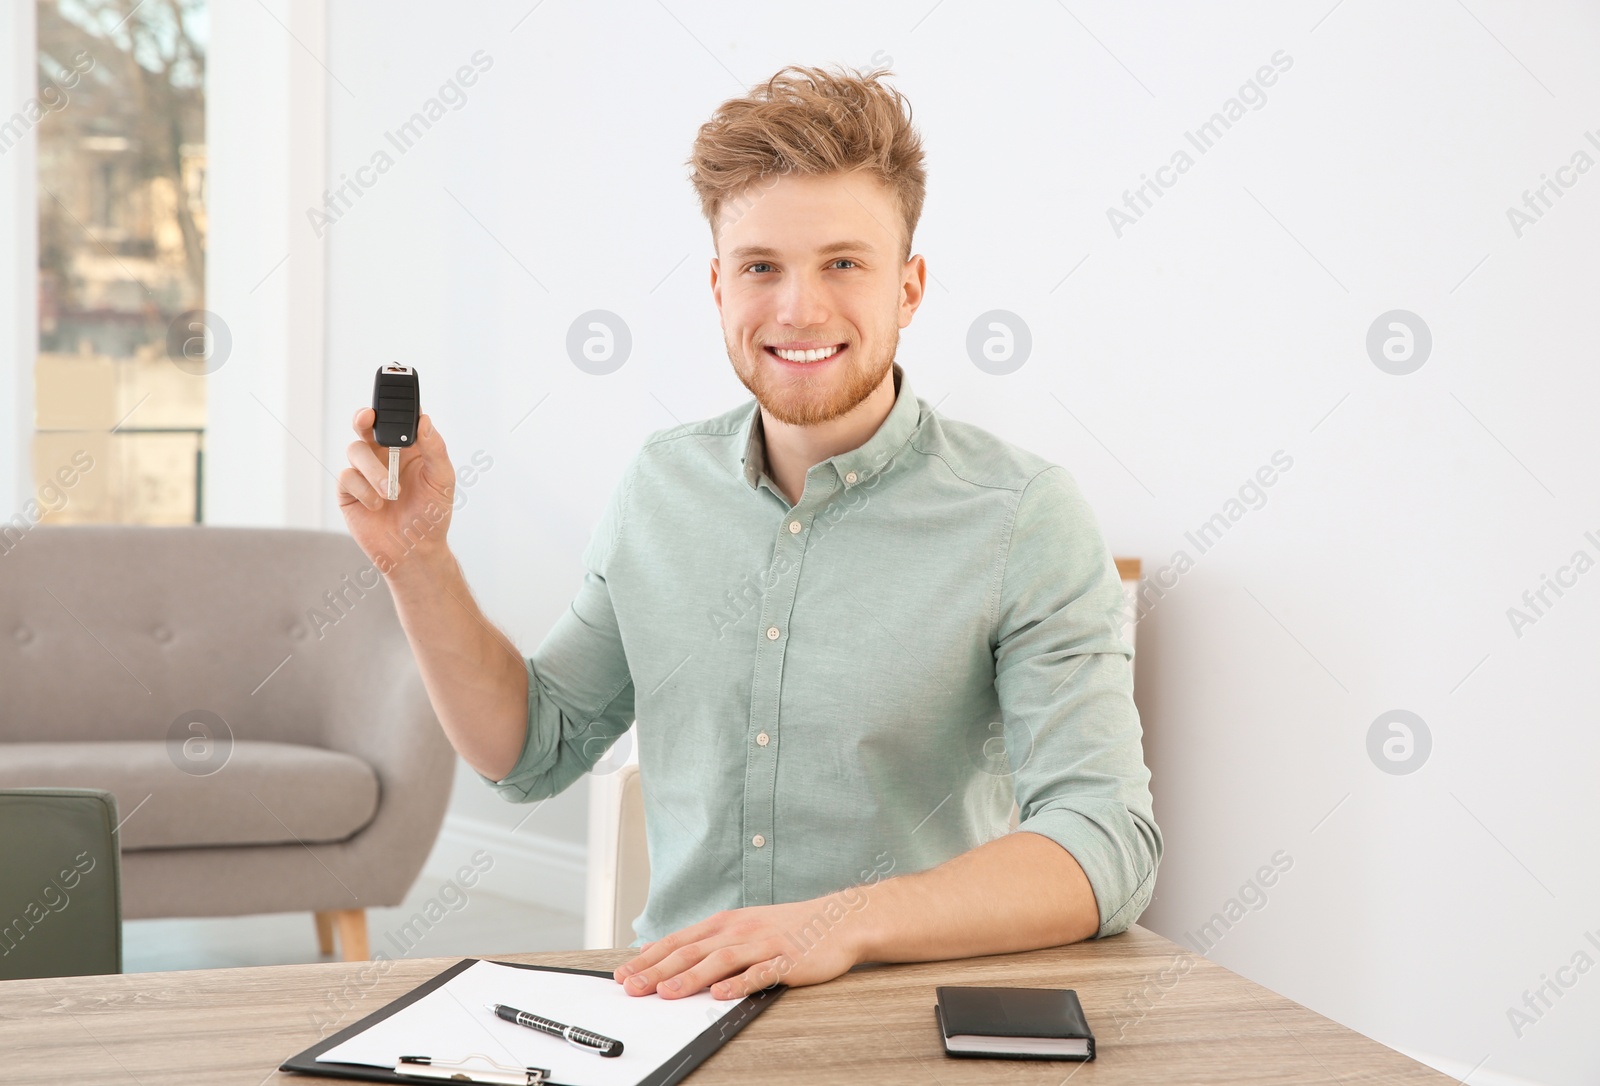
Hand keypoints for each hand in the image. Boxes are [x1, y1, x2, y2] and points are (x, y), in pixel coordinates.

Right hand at [336, 407, 455, 575]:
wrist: (414, 551)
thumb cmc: (432, 515)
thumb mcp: (442, 480)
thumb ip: (435, 449)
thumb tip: (424, 419)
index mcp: (408, 448)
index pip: (397, 418)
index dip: (393, 405)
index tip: (393, 397)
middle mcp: (384, 455)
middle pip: (366, 425)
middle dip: (364, 418)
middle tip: (368, 419)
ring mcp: (365, 472)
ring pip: (355, 450)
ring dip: (373, 470)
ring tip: (390, 492)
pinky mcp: (349, 492)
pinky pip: (347, 477)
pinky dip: (363, 490)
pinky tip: (377, 505)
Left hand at [612, 896, 867, 1000]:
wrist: (837, 920)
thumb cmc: (786, 928)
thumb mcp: (742, 927)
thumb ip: (707, 941)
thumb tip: (664, 954)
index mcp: (725, 923)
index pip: (678, 940)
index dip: (648, 958)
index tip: (622, 975)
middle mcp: (740, 930)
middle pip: (692, 951)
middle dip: (658, 970)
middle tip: (632, 988)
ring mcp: (763, 944)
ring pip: (720, 961)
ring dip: (691, 977)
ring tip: (666, 993)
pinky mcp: (786, 960)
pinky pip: (760, 973)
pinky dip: (739, 983)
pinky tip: (722, 993)